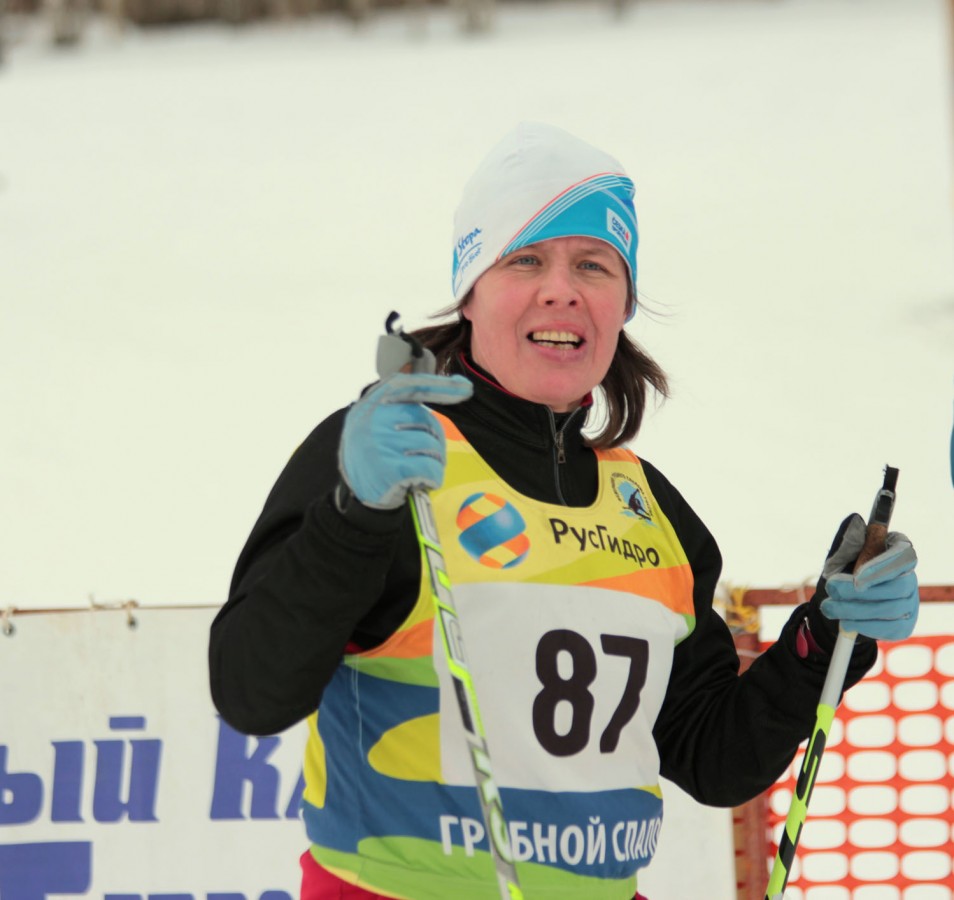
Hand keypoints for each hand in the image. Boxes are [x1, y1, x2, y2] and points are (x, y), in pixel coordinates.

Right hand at [338, 372, 472, 509]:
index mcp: (369, 405)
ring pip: (430, 445)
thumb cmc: (377, 456)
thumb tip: (457, 385)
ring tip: (421, 472)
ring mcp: (380, 444)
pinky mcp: (391, 469)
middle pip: (423, 419)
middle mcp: (370, 420)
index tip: (465, 387)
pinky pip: (429, 468)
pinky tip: (423, 482)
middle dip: (435, 440)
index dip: (436, 385)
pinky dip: (434, 477)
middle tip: (427, 457)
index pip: (405, 385)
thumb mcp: (377, 423)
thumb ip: (403, 406)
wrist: (359, 496)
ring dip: (434, 462)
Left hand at [815, 514, 918, 640]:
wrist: (837, 603)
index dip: (882, 568)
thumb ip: (848, 539)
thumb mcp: (840, 554)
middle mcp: (910, 577)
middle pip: (899, 586)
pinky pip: (888, 628)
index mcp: (897, 552)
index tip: (857, 577)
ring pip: (891, 609)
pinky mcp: (903, 625)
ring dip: (855, 609)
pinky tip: (845, 622)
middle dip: (861, 592)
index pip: (904, 556)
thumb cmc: (841, 571)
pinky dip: (863, 626)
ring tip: (829, 607)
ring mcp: (910, 603)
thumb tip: (855, 521)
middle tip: (831, 590)